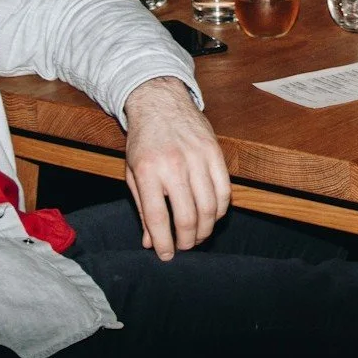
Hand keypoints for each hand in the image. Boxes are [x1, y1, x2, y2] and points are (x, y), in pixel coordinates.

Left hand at [122, 77, 230, 259]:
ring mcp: (197, 157)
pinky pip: (224, 190)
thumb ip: (142, 208)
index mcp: (148, 171)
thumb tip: (149, 242)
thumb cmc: (144, 140)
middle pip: (188, 217)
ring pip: (209, 207)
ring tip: (198, 236)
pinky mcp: (214, 152)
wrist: (160, 102)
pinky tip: (211, 216)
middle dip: (187, 240)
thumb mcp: (133, 173)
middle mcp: (174, 165)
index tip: (166, 255)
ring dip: (205, 229)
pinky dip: (220, 209)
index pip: (158, 218)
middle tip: (184, 247)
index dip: (163, 243)